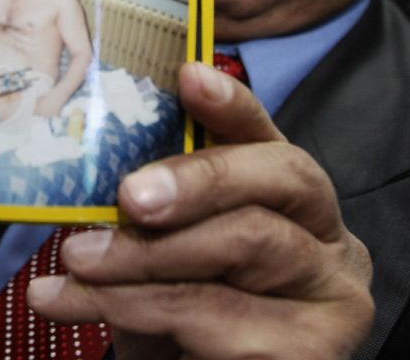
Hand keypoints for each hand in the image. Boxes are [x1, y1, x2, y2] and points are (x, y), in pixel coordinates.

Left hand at [27, 62, 373, 358]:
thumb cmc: (186, 322)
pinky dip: (147, 310)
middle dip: (195, 178)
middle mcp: (328, 238)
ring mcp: (332, 294)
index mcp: (292, 201)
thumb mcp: (166, 255)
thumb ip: (151, 209)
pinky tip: (96, 309)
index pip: (271, 136)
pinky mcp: (316, 350)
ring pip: (246, 243)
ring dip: (147, 253)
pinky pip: (226, 316)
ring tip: (77, 264)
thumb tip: (85, 165)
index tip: (189, 77)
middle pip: (277, 178)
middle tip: (125, 195)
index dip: (233, 105)